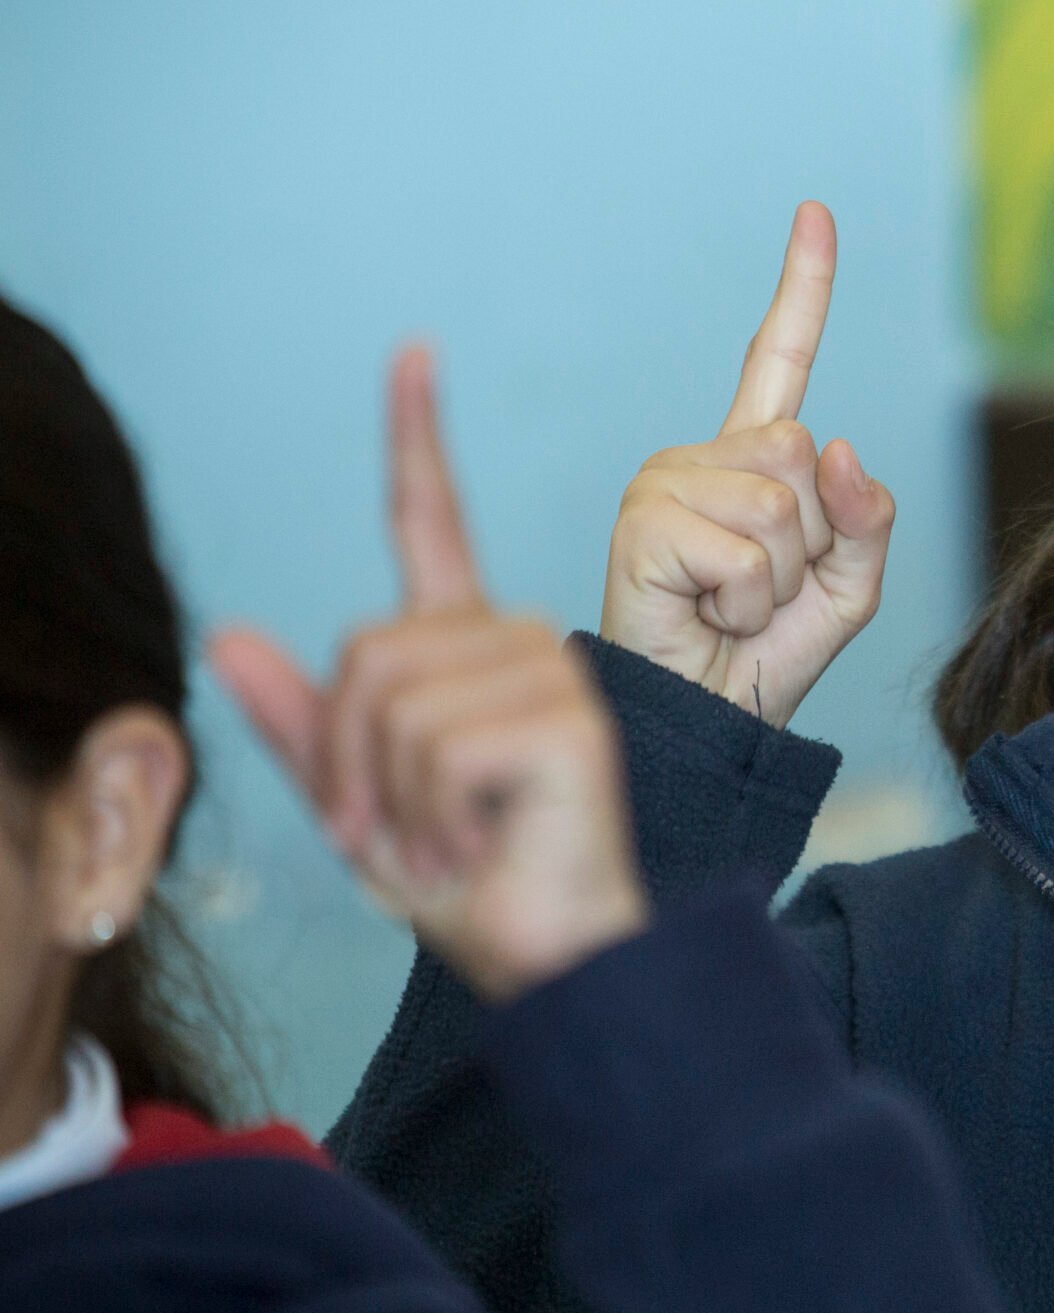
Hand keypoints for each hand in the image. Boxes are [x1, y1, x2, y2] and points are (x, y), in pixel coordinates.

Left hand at [209, 349, 647, 1000]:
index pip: (433, 524)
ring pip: (390, 704)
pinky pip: (435, 747)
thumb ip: (301, 726)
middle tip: (401, 842)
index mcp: (469, 652)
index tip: (413, 354)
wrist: (558, 958)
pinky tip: (484, 844)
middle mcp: (518, 643)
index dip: (416, 438)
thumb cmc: (474, 888)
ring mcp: (551, 673)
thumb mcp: (360, 808)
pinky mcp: (567, 719)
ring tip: (449, 847)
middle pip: (364, 654)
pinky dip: (432, 818)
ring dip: (390, 802)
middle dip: (347, 765)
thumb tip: (227, 634)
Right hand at [600, 201, 895, 724]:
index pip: (777, 358)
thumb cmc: (769, 656)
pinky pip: (747, 553)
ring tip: (735, 607)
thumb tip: (842, 448)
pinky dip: (748, 602)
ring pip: (782, 506)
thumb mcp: (850, 588)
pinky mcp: (643, 523)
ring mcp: (666, 483)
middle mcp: (703, 457)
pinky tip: (709, 615)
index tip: (816, 214)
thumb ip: (868, 518)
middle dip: (812, 542)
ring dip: (781, 579)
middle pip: (803, 456)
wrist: (709, 722)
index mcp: (753, 462)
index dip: (801, 289)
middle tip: (765, 592)